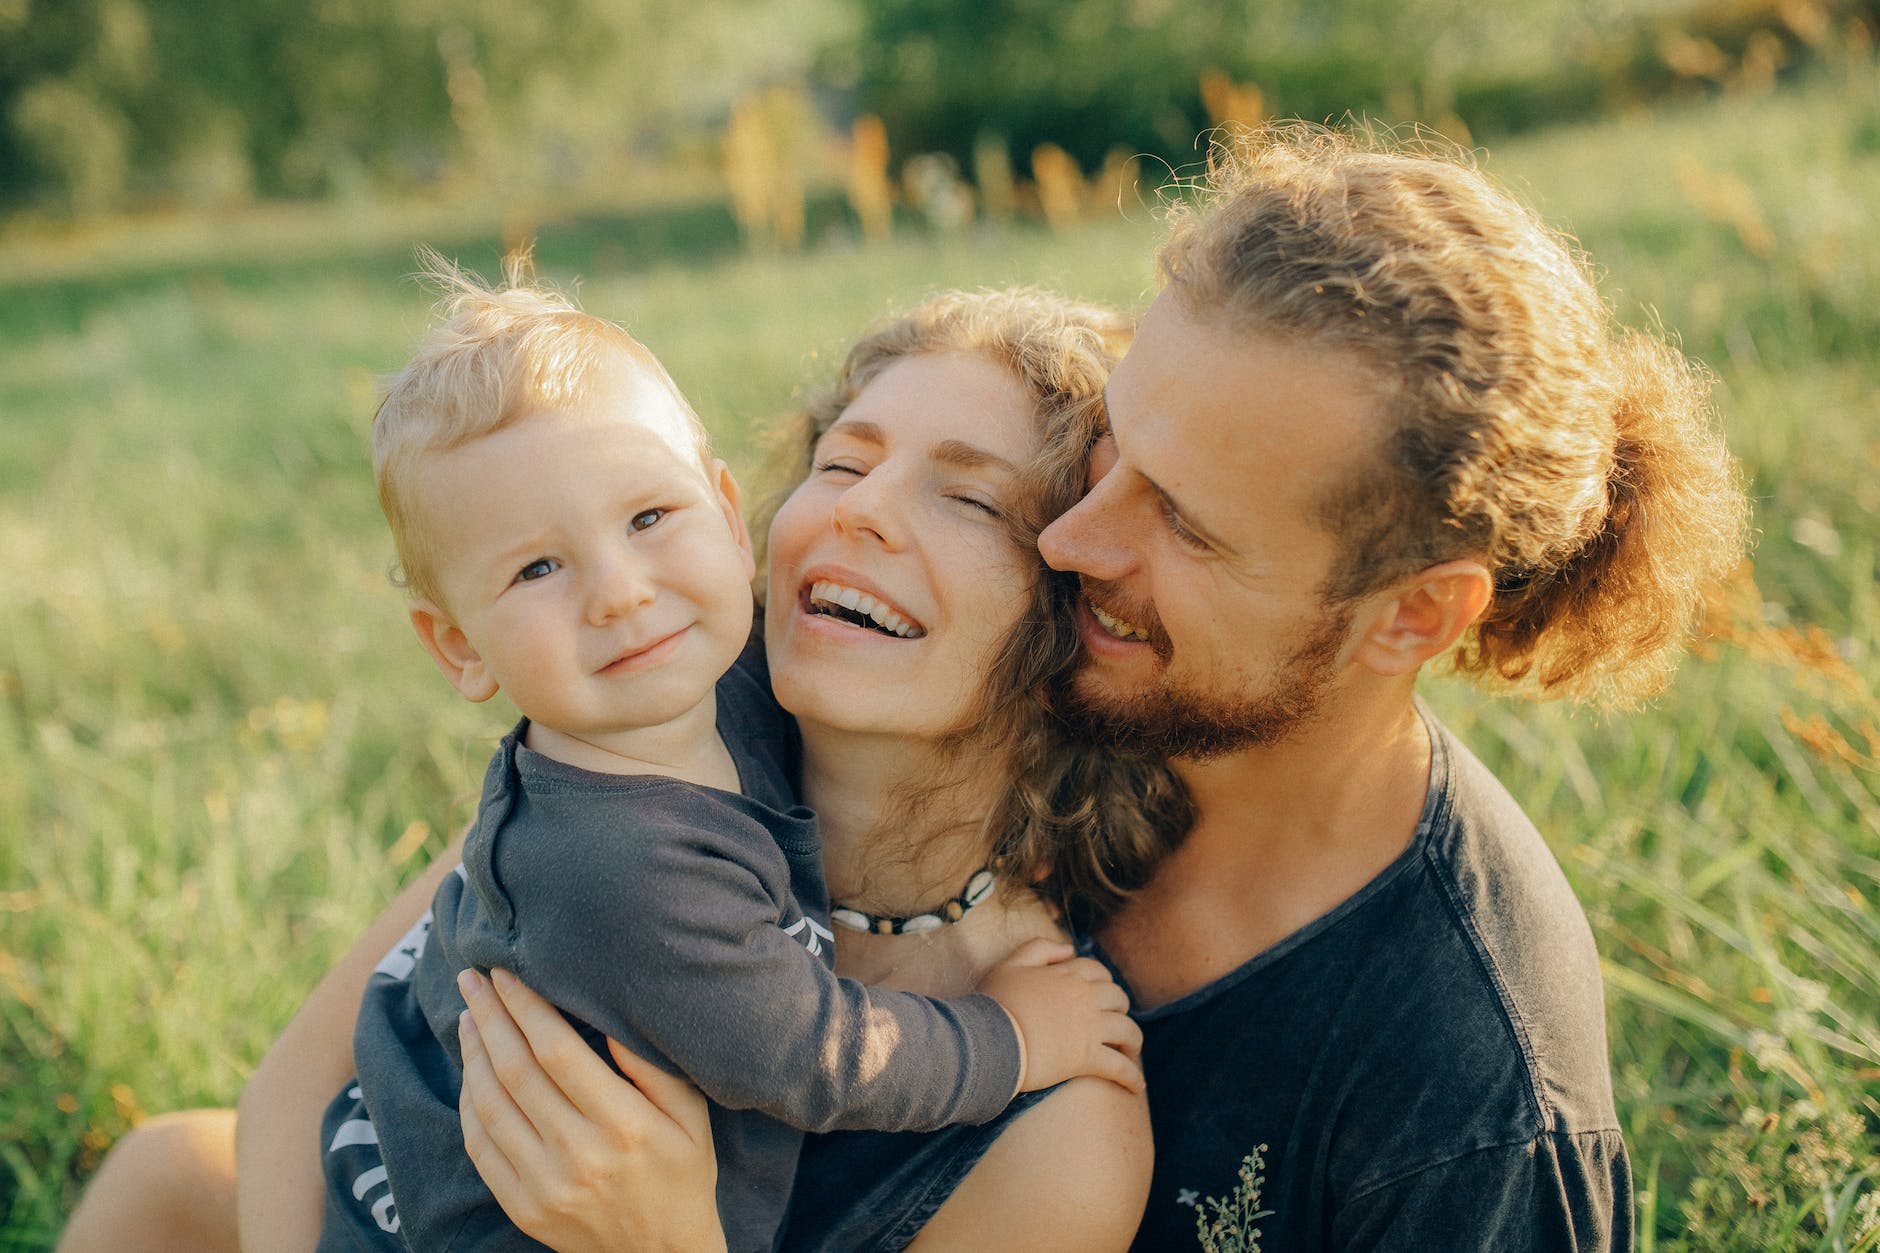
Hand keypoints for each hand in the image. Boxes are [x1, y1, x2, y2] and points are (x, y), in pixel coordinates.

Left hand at [457, 968, 726, 1252]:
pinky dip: (468, 1103)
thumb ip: (652, 1065)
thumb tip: (610, 1015)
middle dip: (489, 1017)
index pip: (558, 1051)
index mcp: (624, 1125)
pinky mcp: (522, 1207)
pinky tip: (471, 1072)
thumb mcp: (691, 1115)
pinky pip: (480, 1147)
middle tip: (472, 979)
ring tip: (468, 1017)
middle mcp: (579, 1154)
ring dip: (472, 1054)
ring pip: (490, 1105)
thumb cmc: (682, 1174)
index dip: (526, 1007)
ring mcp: (544, 1185)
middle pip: (516, 1071)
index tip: (506, 974)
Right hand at [976, 939, 1143, 1095]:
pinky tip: (1136, 1086)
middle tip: (1114, 1023)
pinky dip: (1131, 1077)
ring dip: (1133, 1041)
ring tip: (1130, 1053)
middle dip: (1120, 1009)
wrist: (989, 1039)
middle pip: (1118, 999)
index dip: (1102, 982)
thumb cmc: (994, 1003)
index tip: (1099, 995)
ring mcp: (1090, 1028)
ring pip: (1128, 1031)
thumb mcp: (1010, 964)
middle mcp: (1085, 998)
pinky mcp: (1089, 1058)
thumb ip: (1039, 948)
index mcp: (1068, 976)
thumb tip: (1069, 949)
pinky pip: (1121, 1067)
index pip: (1097, 972)